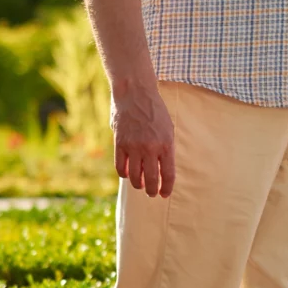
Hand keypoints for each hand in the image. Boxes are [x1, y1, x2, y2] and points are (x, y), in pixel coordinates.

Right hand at [113, 84, 175, 198]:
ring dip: (138, 184)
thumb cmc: (155, 111)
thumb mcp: (168, 129)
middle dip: (151, 190)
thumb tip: (163, 171)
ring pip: (134, 177)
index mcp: (167, 144)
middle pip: (151, 180)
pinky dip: (124, 174)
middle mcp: (150, 148)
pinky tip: (128, 174)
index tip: (165, 194)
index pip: (168, 174)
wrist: (136, 93)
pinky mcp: (119, 143)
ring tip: (140, 185)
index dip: (167, 188)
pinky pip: (120, 167)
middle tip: (151, 193)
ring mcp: (134, 146)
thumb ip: (166, 149)